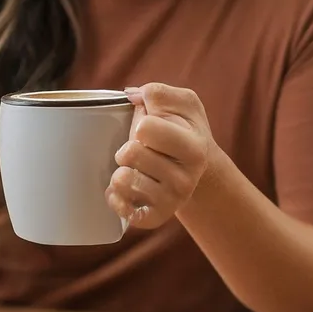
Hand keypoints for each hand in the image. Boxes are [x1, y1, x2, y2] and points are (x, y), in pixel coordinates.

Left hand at [105, 83, 215, 229]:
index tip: (151, 128)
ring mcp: (170, 201)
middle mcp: (185, 179)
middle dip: (127, 146)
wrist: (197, 169)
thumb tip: (131, 95)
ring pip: (121, 179)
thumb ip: (159, 93)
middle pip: (129, 152)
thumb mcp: (183, 104)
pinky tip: (125, 190)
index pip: (145, 128)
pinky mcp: (155, 218)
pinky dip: (115, 196)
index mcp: (193, 147)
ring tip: (134, 168)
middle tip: (140, 150)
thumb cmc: (184, 130)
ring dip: (119, 170)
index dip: (141, 123)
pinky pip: (120, 208)